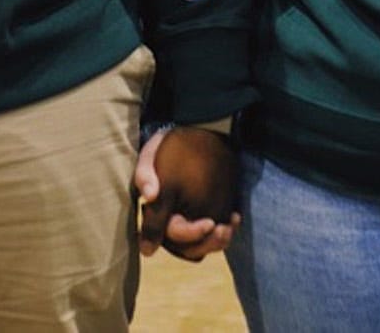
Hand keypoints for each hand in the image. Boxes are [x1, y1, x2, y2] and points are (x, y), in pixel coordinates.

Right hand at [133, 126, 240, 261]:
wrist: (193, 130)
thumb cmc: (170, 146)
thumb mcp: (153, 158)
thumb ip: (145, 177)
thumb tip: (148, 197)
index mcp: (155, 212)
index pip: (171, 235)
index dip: (190, 234)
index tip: (209, 223)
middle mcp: (170, 220)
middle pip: (187, 249)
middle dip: (206, 244)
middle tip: (223, 231)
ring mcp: (188, 218)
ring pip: (201, 245)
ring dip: (216, 241)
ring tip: (229, 227)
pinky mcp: (204, 213)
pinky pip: (212, 235)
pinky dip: (223, 230)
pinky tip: (233, 218)